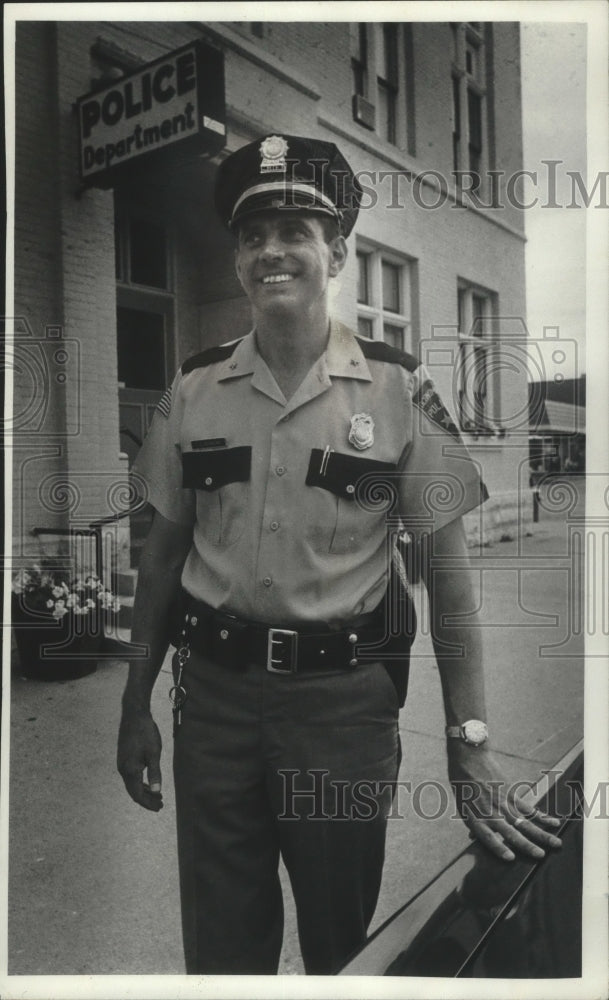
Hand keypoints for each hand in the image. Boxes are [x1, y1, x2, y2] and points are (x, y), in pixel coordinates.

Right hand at [117, 709, 163, 811]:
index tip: (159, 808)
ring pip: (132, 784)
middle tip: (161, 804)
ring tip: (157, 796)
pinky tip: (149, 783)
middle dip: (147, 800)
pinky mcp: (124, 759)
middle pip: (133, 792)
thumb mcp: (154, 753)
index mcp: (130, 770)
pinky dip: (140, 783)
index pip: (137, 794)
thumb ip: (155, 773)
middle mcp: (123, 769)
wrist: (134, 715)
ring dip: (144, 791)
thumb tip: (157, 791)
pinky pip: (131, 777)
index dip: (148, 803)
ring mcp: (122, 764)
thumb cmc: (146, 733)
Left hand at [447, 741, 561, 861]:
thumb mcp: (461, 805)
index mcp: (475, 817)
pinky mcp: (511, 793)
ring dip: (541, 834)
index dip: (499, 848)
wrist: (469, 756)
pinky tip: (554, 822)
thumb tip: (475, 837)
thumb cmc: (462, 782)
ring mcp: (502, 802)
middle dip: (527, 845)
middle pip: (511, 832)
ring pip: (525, 822)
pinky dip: (542, 816)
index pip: (488, 837)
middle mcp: (490, 811)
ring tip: (555, 844)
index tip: (511, 858)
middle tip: (541, 855)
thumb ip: (472, 822)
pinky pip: (528, 808)